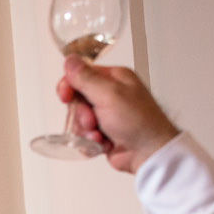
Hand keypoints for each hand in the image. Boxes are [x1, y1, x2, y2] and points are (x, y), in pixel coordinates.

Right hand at [57, 57, 179, 173]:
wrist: (148, 152)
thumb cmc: (139, 122)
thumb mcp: (109, 94)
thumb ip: (86, 78)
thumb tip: (70, 60)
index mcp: (114, 78)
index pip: (80, 75)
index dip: (69, 86)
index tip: (65, 97)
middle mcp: (110, 94)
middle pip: (76, 100)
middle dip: (81, 114)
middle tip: (92, 119)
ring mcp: (106, 114)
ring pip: (78, 119)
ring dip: (85, 130)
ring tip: (100, 134)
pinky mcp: (102, 131)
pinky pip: (83, 135)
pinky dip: (89, 140)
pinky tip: (103, 141)